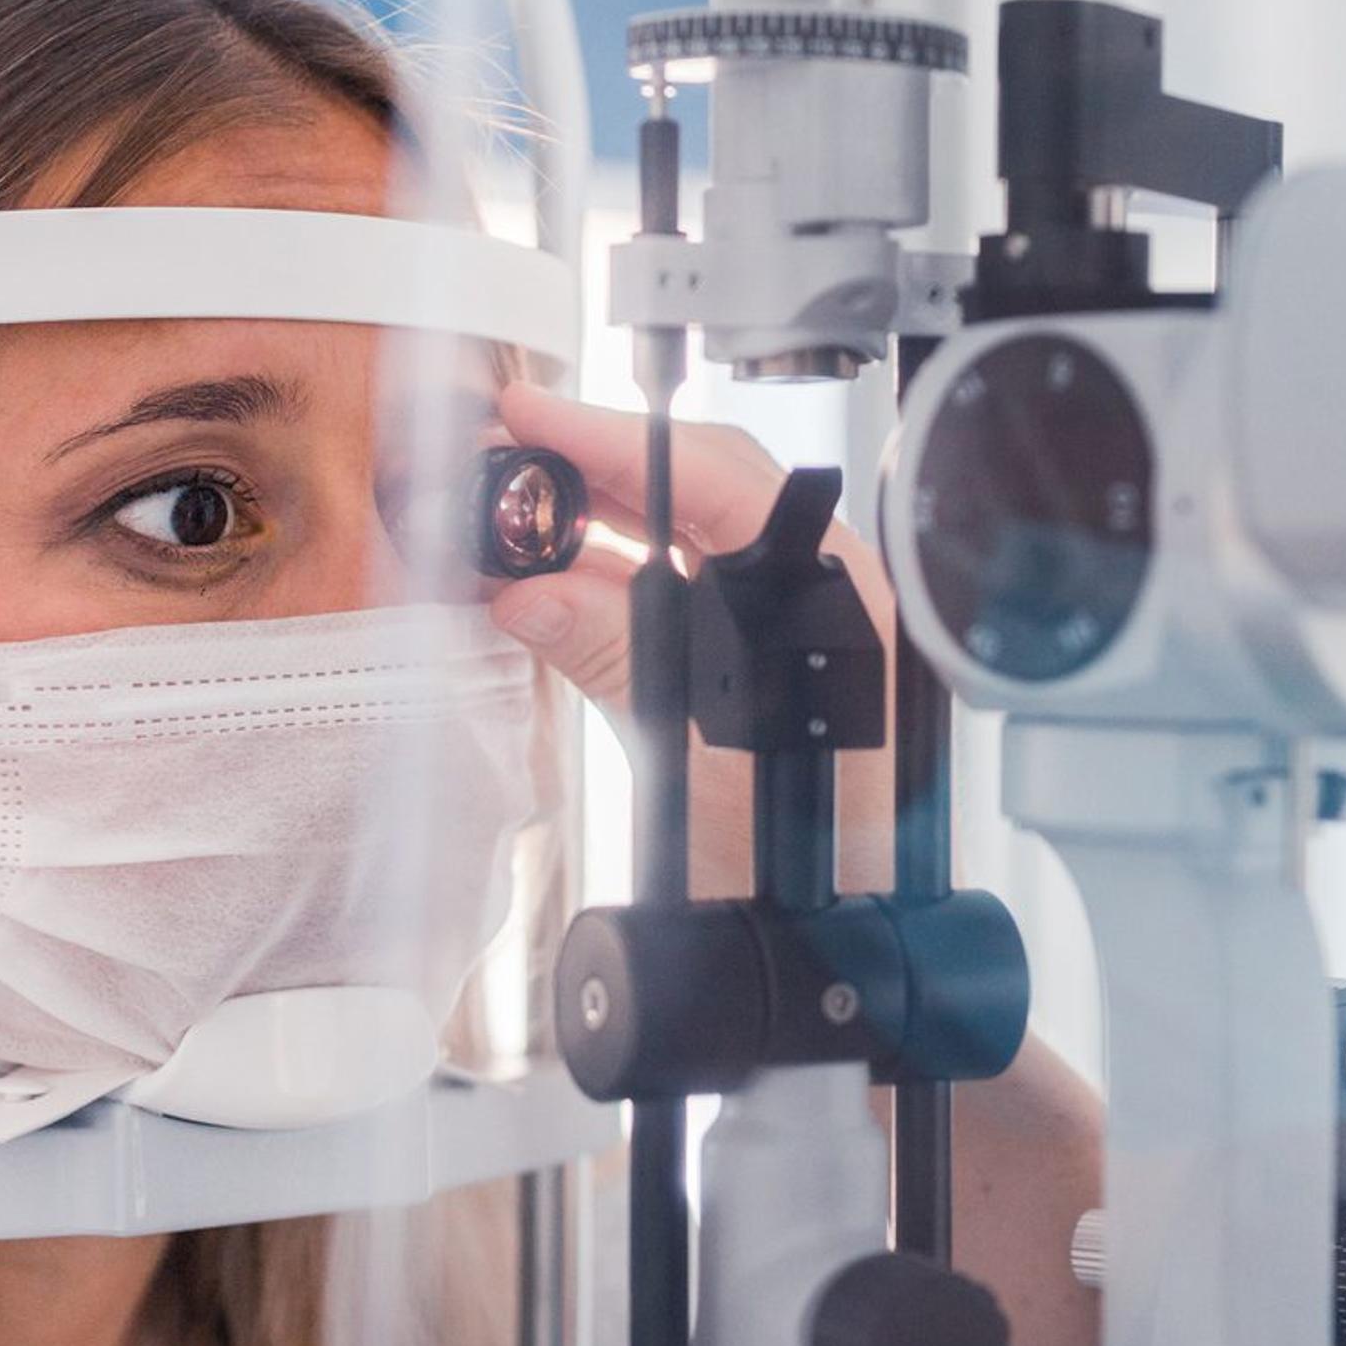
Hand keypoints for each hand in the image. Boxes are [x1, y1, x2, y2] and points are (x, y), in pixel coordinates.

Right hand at [486, 380, 896, 898]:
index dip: (614, 442)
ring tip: (511, 512)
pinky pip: (673, 595)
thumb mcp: (703, 756)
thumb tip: (534, 596)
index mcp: (827, 594)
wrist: (841, 925)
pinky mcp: (749, 662)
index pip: (713, 478)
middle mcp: (812, 592)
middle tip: (504, 450)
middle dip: (595, 466)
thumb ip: (621, 664)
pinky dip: (605, 582)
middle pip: (696, 489)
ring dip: (593, 522)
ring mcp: (782, 623)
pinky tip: (545, 584)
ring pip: (680, 539)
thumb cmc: (814, 855)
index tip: (535, 419)